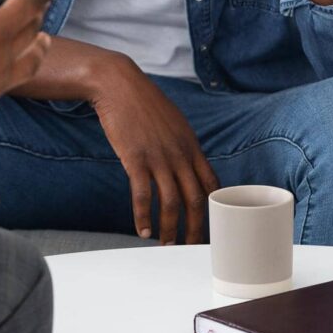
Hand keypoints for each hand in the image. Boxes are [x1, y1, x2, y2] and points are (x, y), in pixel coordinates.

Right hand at [0, 0, 51, 134]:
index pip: (27, 2)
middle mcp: (3, 58)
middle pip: (34, 30)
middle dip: (36, 10)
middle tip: (33, 0)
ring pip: (32, 61)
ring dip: (39, 44)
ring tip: (42, 38)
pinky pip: (11, 83)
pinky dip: (15, 70)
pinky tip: (5, 71)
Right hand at [88, 53, 218, 243]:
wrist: (118, 84)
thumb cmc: (143, 101)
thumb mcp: (173, 121)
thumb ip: (181, 144)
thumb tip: (185, 164)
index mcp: (191, 145)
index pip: (211, 184)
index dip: (213, 209)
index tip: (210, 225)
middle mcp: (179, 154)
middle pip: (195, 200)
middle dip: (195, 229)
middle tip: (191, 248)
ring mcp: (158, 157)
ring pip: (171, 203)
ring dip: (170, 229)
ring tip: (166, 244)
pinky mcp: (135, 159)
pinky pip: (143, 196)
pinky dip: (144, 217)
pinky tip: (142, 229)